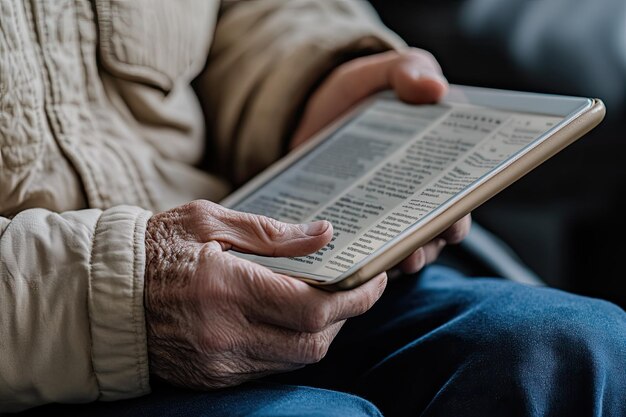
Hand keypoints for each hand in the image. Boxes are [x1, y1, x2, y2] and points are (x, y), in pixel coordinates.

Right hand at [144, 200, 386, 388]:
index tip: (375, 279)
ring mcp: (218, 363)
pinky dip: (289, 345)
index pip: (312, 307)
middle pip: (313, 341)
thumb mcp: (209, 221)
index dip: (355, 296)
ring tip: (323, 301)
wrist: (104, 296)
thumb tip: (324, 233)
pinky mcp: (212, 377)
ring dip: (320, 332)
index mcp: (226, 288)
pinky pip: (269, 368)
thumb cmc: (156, 247)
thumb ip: (271, 232)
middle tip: (354, 289)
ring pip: (295, 359)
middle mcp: (225, 334)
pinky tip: (287, 320)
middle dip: (345, 317)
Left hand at [291, 48, 470, 273]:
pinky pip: (365, 255)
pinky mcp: (356, 231)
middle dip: (437, 235)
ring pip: (408, 251)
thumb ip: (408, 71)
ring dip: (406, 255)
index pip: (465, 193)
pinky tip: (355, 254)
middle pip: (441, 230)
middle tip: (424, 235)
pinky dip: (365, 258)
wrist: (307, 116)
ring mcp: (389, 220)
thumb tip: (436, 88)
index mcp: (439, 164)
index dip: (467, 203)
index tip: (460, 205)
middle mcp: (421, 199)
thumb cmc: (357, 95)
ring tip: (395, 254)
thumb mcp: (382, 74)